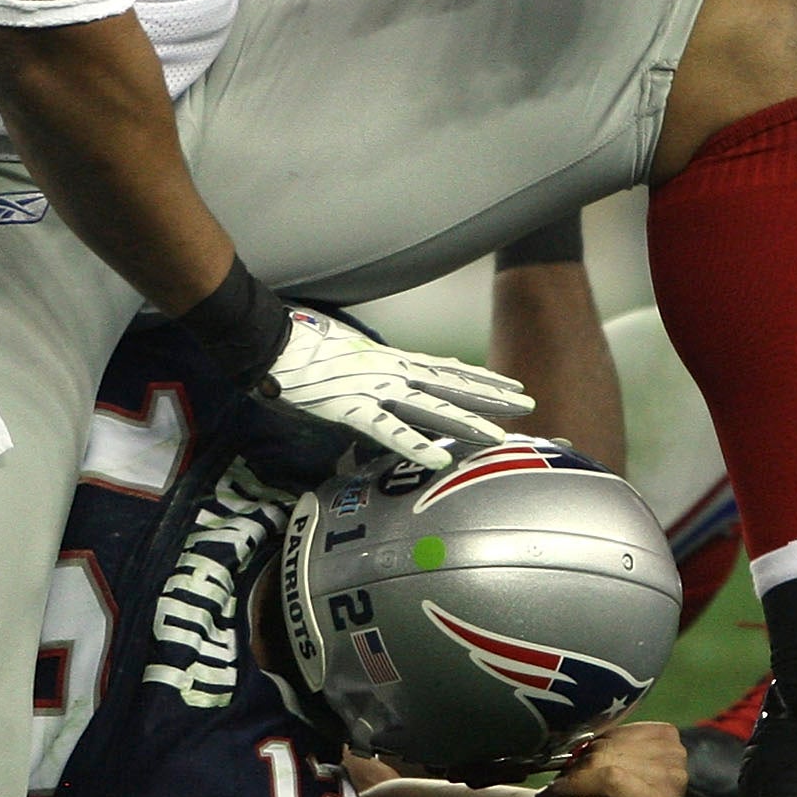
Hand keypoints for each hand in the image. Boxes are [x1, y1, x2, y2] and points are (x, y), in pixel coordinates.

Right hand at [260, 308, 533, 468]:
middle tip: (527, 404)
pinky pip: (387, 429)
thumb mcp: (346, 353)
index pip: (443, 370)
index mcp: (388, 360)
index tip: (507, 384)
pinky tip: (437, 458)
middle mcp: (389, 371)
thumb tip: (381, 386)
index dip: (477, 378)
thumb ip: (370, 371)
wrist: (268, 338)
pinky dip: (414, 444)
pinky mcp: (349, 407)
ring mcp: (372, 388)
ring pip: (429, 407)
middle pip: (450, 385)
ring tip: (498, 434)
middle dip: (490, 396)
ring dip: (466, 421)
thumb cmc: (300, 344)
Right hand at [535, 723, 683, 796]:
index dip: (573, 784)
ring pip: (606, 742)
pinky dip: (600, 745)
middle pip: (605, 759)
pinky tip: (601, 765)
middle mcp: (675, 779)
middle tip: (560, 791)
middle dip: (574, 773)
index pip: (610, 780)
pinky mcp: (667, 735)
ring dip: (584, 760)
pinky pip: (616, 730)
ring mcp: (673, 753)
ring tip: (579, 781)